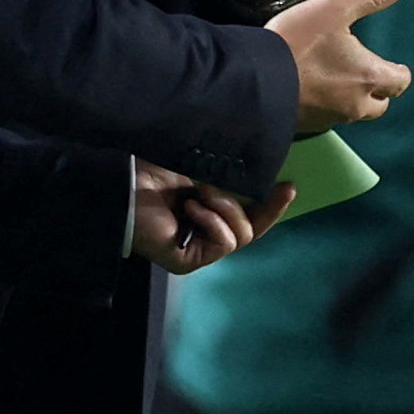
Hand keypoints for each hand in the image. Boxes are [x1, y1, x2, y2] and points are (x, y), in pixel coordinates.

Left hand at [130, 162, 294, 274]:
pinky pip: (223, 244)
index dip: (271, 205)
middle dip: (267, 209)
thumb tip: (258, 153)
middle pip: (251, 230)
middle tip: (282, 188)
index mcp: (206, 210)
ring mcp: (196, 249)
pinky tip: (191, 207)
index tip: (289, 185)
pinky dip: (213, 221)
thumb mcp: (201, 164)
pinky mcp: (187, 261)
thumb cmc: (154, 169)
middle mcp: (202, 231)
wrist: (124, 183)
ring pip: (240, 236)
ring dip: (227, 208)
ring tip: (201, 192)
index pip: (247, 215)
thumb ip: (227, 167)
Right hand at [266, 0, 412, 134]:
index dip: (398, 72)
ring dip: (351, 99)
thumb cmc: (297, 42)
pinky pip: (323, 119)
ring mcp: (328, 118)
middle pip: (379, 105)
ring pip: (351, 113)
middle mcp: (354, 104)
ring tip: (339, 80)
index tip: (395, 67)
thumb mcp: (336, 7)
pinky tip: (311, 90)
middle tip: (369, 74)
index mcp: (368, 77)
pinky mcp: (304, 125)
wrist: (252, 79)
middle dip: (379, 91)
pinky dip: (324, 107)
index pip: (400, 82)